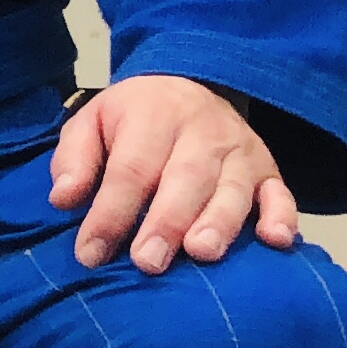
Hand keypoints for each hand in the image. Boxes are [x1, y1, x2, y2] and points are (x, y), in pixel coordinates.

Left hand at [50, 74, 298, 272]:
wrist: (191, 85)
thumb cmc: (134, 118)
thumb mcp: (93, 122)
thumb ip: (76, 158)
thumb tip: (63, 200)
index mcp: (153, 115)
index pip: (131, 168)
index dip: (110, 213)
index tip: (90, 253)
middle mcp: (202, 132)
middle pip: (185, 179)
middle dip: (166, 223)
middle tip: (147, 262)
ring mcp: (241, 152)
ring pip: (233, 189)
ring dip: (219, 223)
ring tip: (200, 254)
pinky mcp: (270, 170)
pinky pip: (282, 194)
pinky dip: (282, 217)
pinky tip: (276, 242)